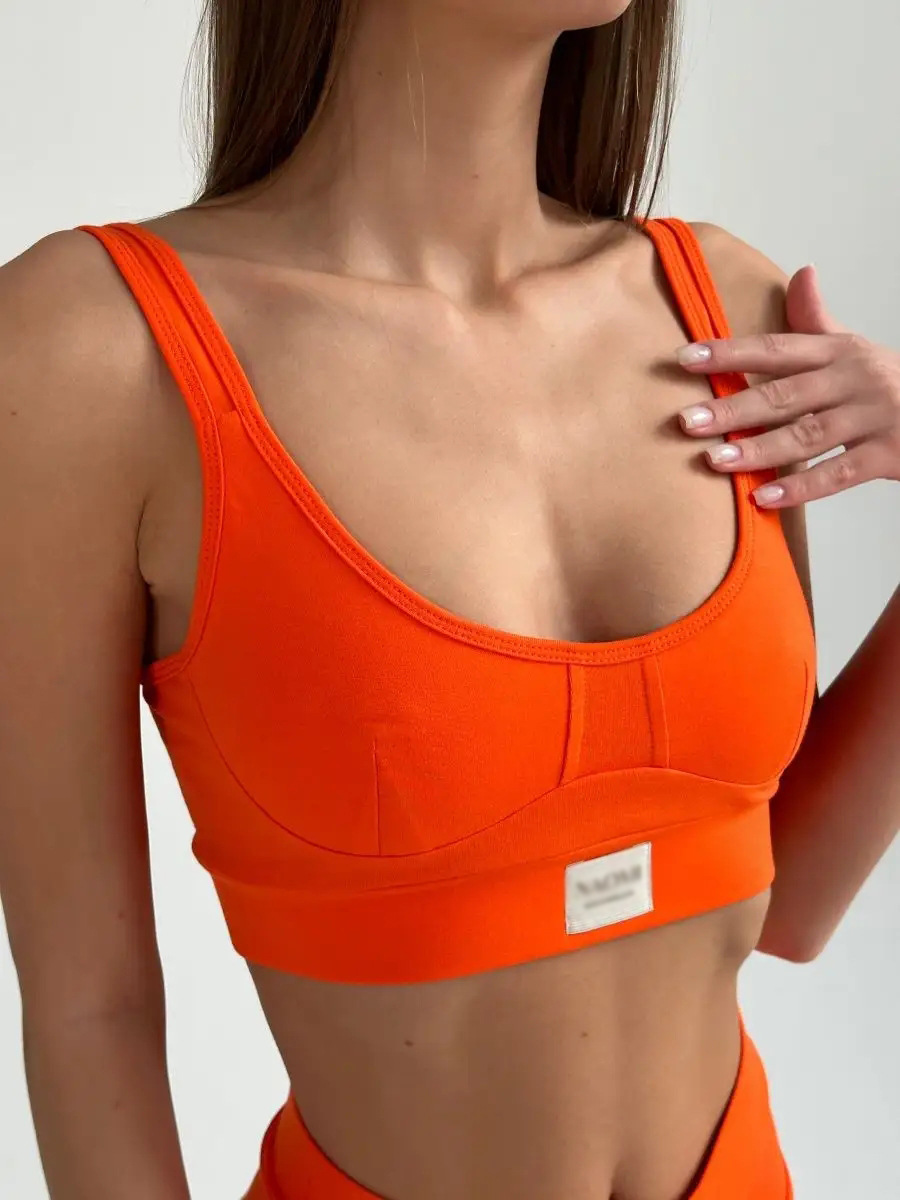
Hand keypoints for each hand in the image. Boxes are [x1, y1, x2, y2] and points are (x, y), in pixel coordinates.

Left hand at [673, 264, 899, 507]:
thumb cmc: (889, 382)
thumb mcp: (854, 348)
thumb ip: (818, 321)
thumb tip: (801, 272)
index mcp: (837, 352)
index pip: (775, 348)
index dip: (729, 352)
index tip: (683, 358)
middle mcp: (853, 379)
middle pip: (784, 394)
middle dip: (733, 407)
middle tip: (686, 421)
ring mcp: (873, 417)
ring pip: (807, 434)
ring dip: (758, 449)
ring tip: (714, 461)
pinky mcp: (889, 454)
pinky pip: (838, 473)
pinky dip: (799, 487)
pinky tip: (762, 497)